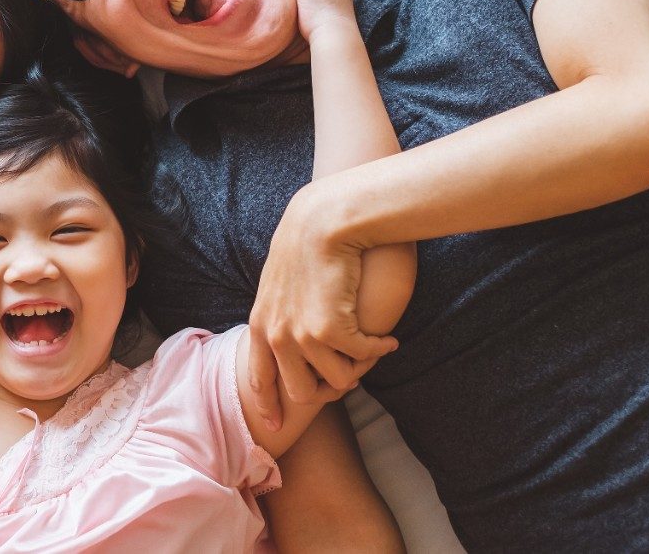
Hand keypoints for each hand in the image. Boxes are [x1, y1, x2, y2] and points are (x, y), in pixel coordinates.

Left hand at [247, 185, 397, 427]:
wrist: (322, 220)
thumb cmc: (305, 244)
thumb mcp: (278, 282)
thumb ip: (279, 312)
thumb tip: (289, 337)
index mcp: (259, 325)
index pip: (259, 379)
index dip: (269, 405)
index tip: (275, 426)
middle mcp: (276, 336)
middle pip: (302, 392)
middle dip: (329, 389)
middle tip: (351, 375)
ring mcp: (301, 336)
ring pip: (337, 381)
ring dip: (359, 368)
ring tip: (372, 350)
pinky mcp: (331, 330)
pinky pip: (362, 357)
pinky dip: (379, 349)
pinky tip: (389, 339)